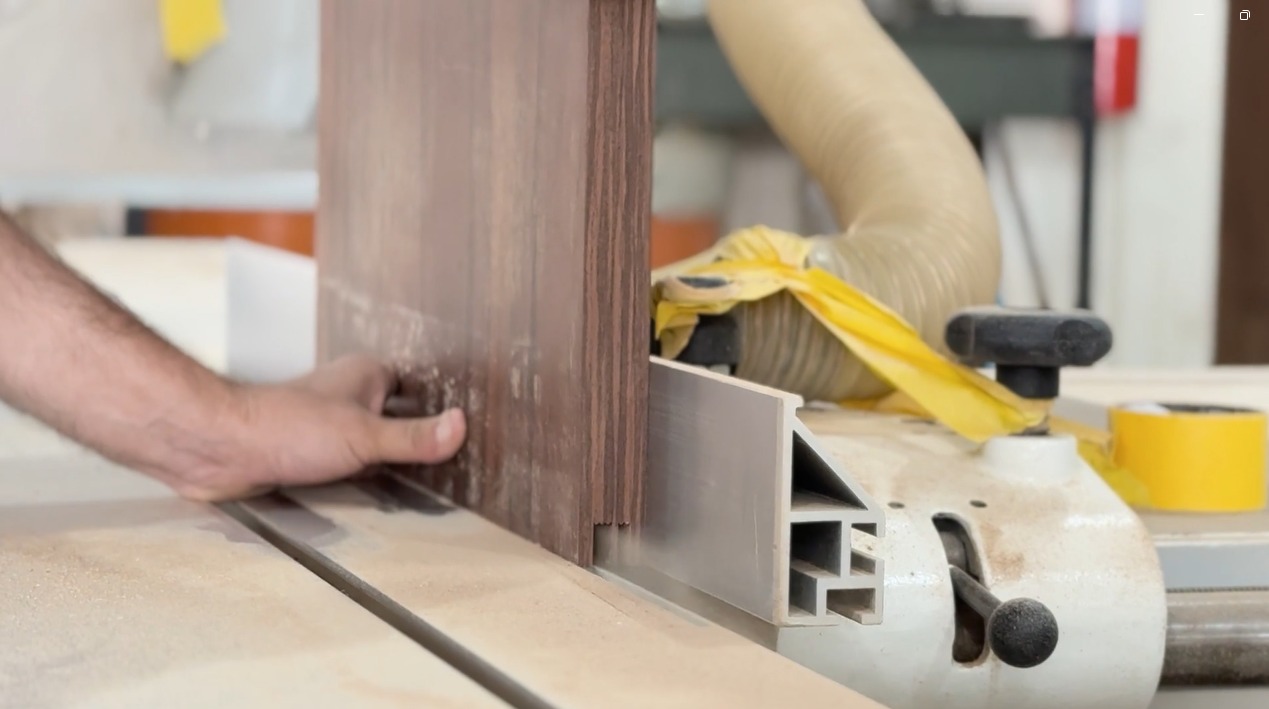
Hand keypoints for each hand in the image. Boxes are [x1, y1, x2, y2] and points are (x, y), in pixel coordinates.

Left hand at [173, 355, 466, 500]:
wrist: (220, 450)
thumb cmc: (284, 430)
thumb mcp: (365, 437)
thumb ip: (415, 438)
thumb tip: (462, 427)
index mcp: (367, 374)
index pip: (419, 385)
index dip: (440, 406)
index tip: (467, 429)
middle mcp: (347, 393)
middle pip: (398, 414)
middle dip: (416, 437)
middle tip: (449, 464)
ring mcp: (327, 422)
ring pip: (372, 441)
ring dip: (387, 461)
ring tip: (419, 487)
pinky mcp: (307, 451)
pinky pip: (347, 462)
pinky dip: (361, 477)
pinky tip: (372, 496)